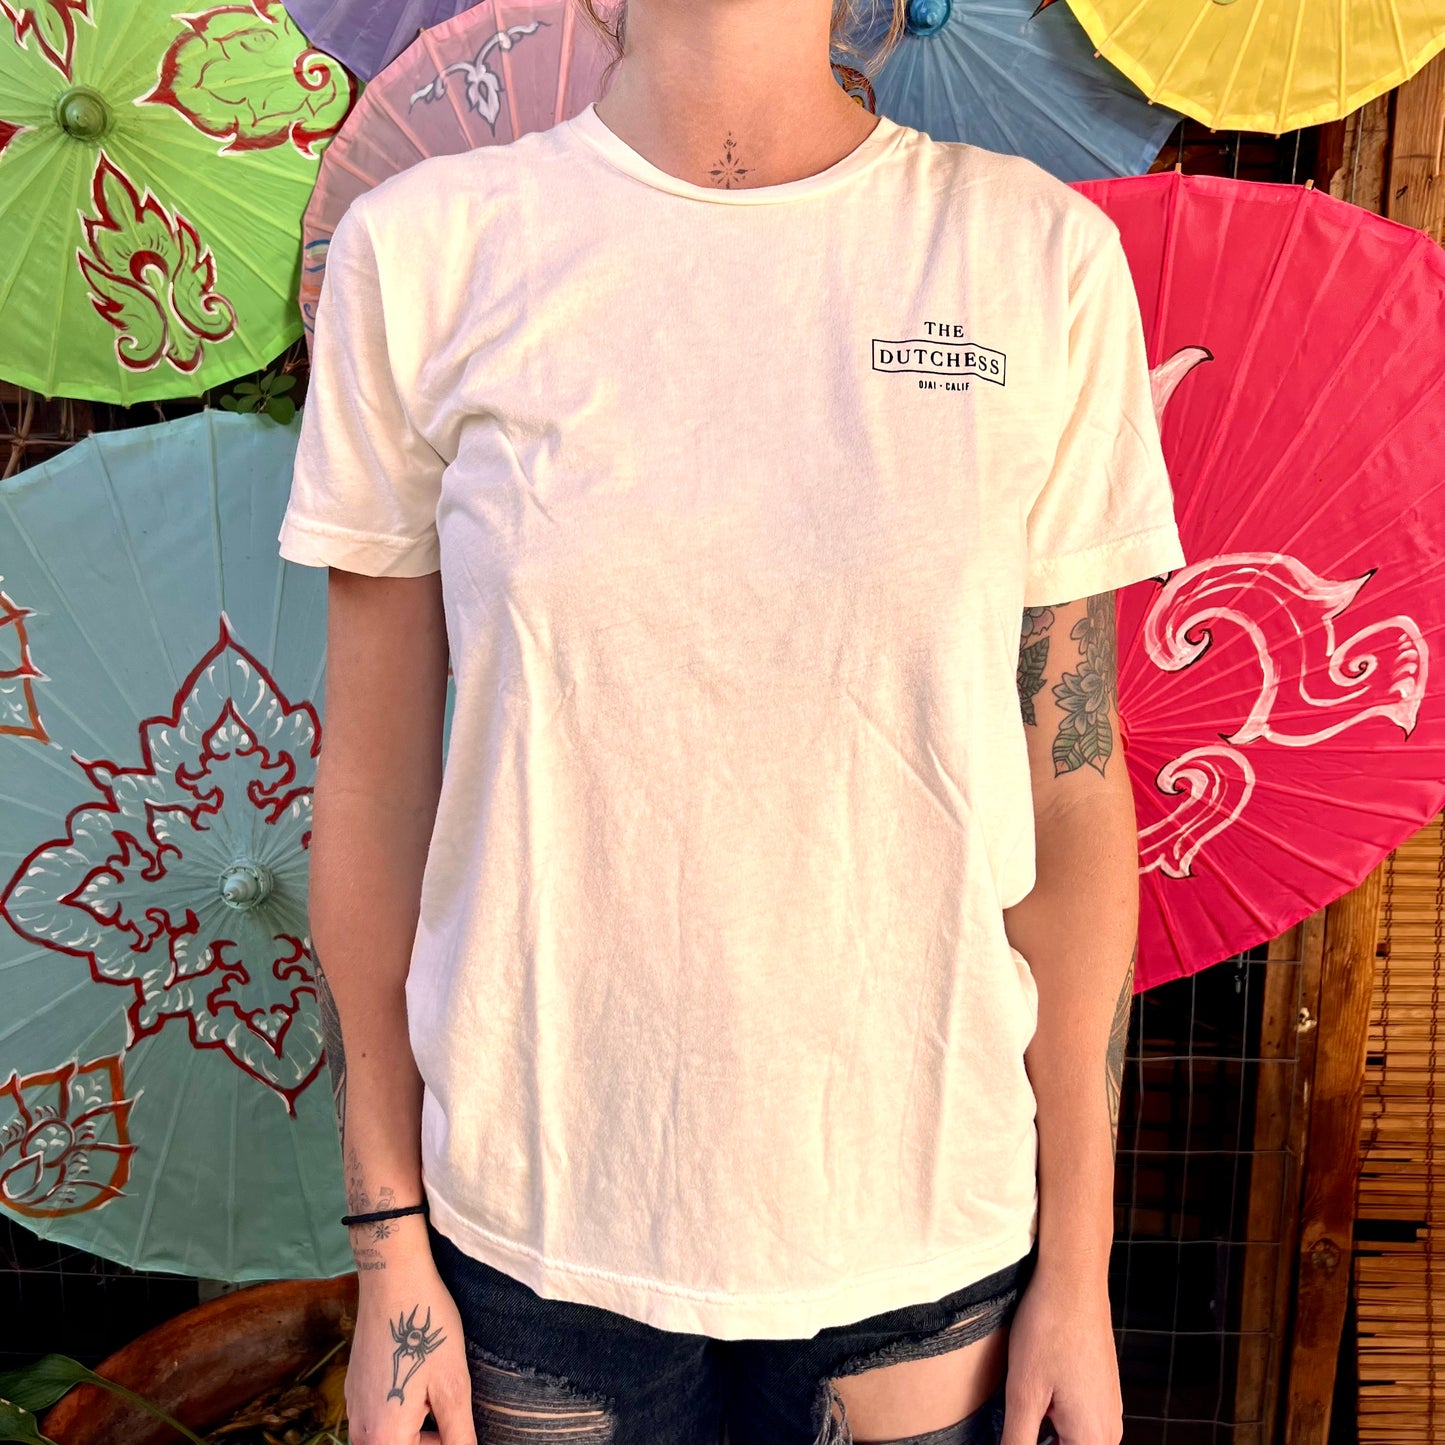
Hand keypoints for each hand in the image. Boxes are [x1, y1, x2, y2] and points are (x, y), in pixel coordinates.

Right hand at [344, 1220, 475, 1444]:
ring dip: (417, 1428)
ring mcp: (354, 1410)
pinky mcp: (355, 1391)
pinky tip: (419, 1379)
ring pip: (391, 1438)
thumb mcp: (452, 1387)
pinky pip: (379, 1419)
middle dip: (431, 1440)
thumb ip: (459, 1436)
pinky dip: (402, 1412)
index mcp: (384, 1438)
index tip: (458, 1421)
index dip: (447, 1444)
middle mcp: (361, 1432)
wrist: (392, 1281)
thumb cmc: (427, 1331)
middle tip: (448, 1405)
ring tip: (437, 1391)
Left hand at [999, 1262, 1121, 1444]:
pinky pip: (1079, 1418)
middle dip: (1040, 1439)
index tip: (1020, 1423)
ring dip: (1046, 1430)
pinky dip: (1056, 1413)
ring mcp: (1109, 1407)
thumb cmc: (1049, 1329)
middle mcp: (1109, 1430)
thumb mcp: (1023, 1393)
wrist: (1074, 1281)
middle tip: (1021, 1413)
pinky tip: (1039, 1387)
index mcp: (1093, 1438)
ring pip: (1072, 1438)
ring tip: (1029, 1399)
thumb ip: (1018, 1440)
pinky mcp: (1103, 1389)